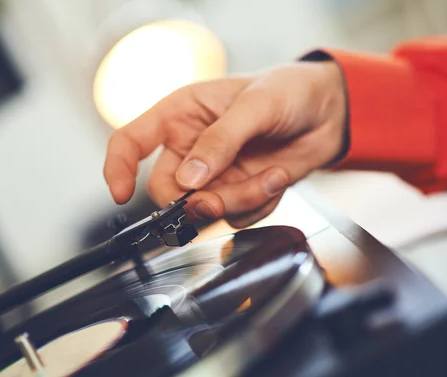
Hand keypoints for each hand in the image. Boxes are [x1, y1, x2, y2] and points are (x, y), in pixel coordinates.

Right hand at [103, 60, 345, 227]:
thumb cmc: (288, 90)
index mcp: (181, 115)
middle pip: (167, 191)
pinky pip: (236, 216)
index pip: (131, 141)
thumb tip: (189, 179)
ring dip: (240, 200)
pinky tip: (278, 178)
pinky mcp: (239, 192)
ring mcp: (215, 174)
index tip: (120, 194)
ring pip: (205, 209)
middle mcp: (191, 147)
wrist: (329, 112)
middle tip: (217, 199)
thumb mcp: (255, 106)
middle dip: (193, 200)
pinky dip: (259, 205)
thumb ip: (221, 140)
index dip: (117, 168)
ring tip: (273, 174)